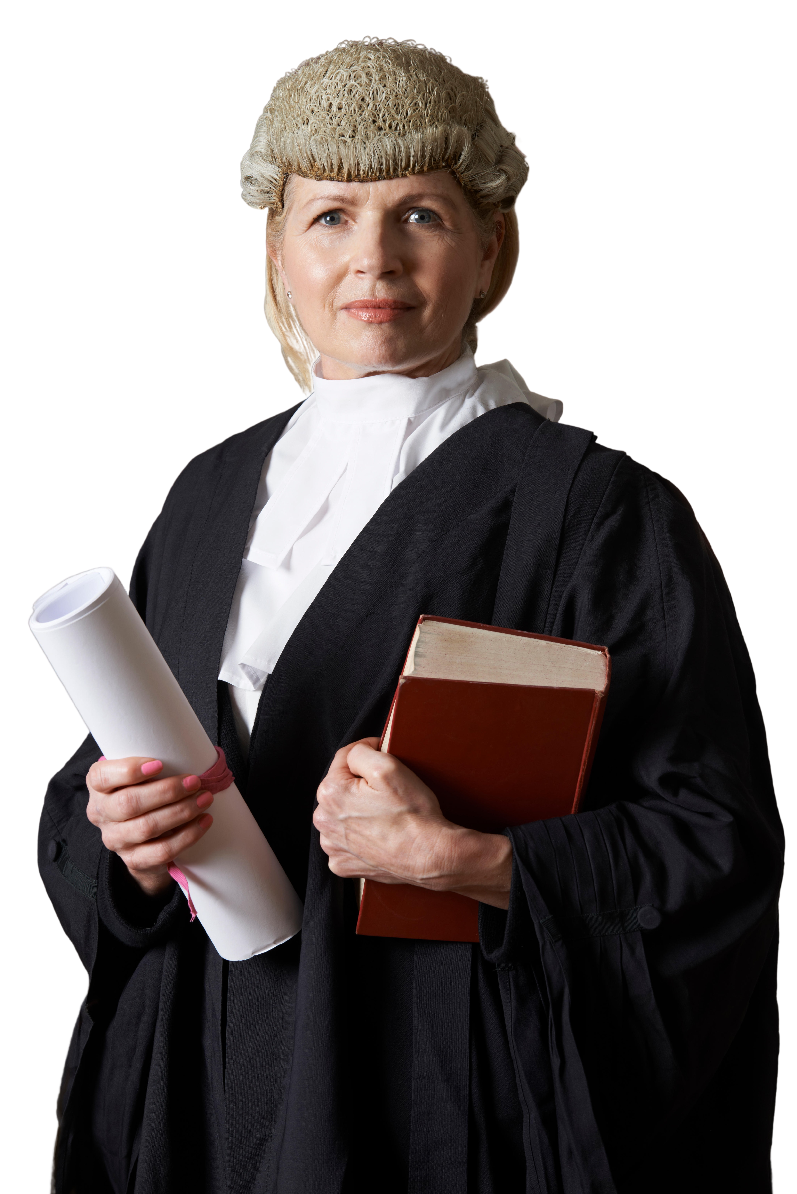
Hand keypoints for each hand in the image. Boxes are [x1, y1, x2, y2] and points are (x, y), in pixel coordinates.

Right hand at [86, 757, 213, 896]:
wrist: (141, 838)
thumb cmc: (143, 792)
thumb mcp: (137, 775)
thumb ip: (150, 765)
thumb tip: (188, 752)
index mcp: (98, 786)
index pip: (102, 777)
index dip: (129, 771)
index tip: (160, 764)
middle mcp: (101, 814)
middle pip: (129, 803)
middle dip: (167, 791)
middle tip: (194, 782)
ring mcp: (115, 840)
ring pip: (147, 828)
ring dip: (181, 812)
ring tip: (204, 799)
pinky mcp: (133, 860)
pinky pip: (162, 851)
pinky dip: (187, 836)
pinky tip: (203, 822)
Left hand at [313, 738, 511, 909]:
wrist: (429, 856)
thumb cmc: (411, 814)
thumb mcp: (388, 766)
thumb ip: (361, 751)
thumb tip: (355, 752)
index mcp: (330, 793)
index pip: (344, 759)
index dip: (368, 754)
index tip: (385, 759)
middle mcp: (323, 821)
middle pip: (341, 788)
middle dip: (360, 785)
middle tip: (388, 793)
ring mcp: (332, 846)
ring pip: (343, 815)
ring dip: (357, 810)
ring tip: (384, 815)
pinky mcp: (343, 864)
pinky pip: (348, 841)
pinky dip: (360, 836)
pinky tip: (379, 835)